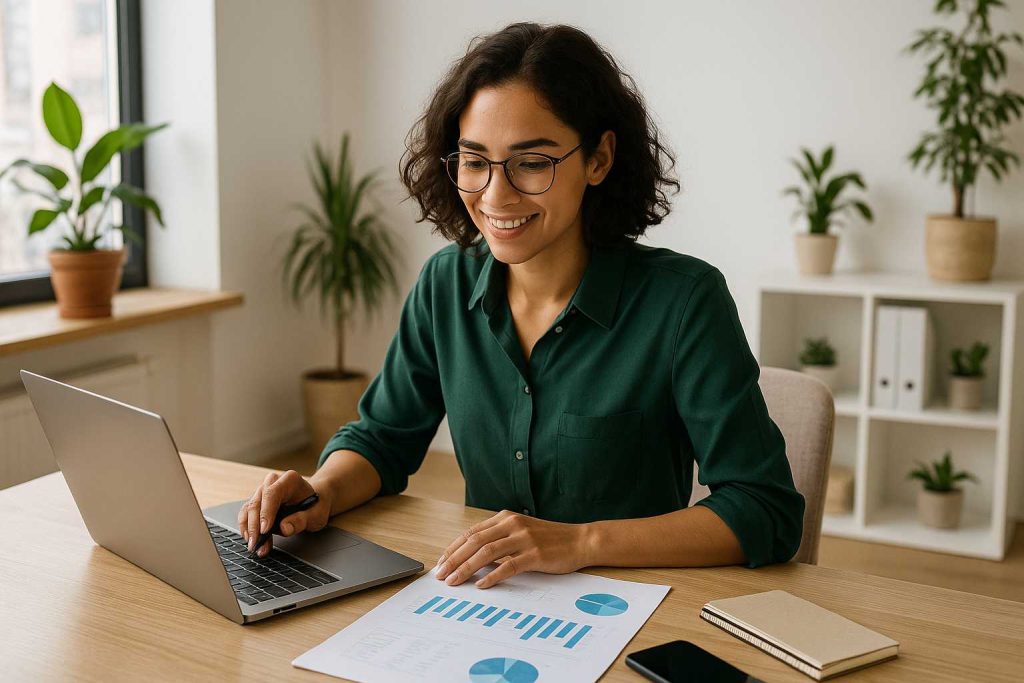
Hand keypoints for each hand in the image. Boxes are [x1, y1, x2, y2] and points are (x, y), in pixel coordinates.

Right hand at [237, 470, 333, 556]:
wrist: (313, 503)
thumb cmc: (315, 507)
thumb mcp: (316, 515)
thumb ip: (301, 520)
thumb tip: (285, 528)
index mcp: (289, 480)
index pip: (272, 494)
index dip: (266, 512)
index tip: (264, 530)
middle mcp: (273, 482)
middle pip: (257, 502)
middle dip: (254, 526)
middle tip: (256, 544)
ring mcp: (263, 491)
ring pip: (249, 509)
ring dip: (249, 529)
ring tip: (255, 546)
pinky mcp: (257, 502)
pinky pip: (247, 515)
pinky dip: (247, 529)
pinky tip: (252, 541)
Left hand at [434, 510, 591, 588]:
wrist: (580, 540)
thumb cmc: (549, 539)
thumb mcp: (521, 532)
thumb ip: (499, 539)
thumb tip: (472, 558)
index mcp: (505, 518)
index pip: (471, 532)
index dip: (453, 548)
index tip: (441, 563)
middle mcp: (512, 524)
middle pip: (474, 541)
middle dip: (454, 559)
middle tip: (441, 575)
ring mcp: (523, 538)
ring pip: (487, 552)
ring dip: (467, 568)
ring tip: (454, 581)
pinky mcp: (535, 554)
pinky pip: (508, 565)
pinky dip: (492, 576)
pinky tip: (482, 585)